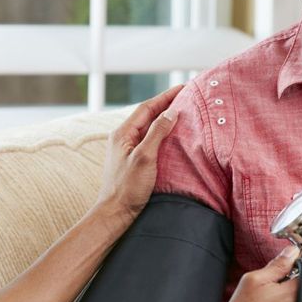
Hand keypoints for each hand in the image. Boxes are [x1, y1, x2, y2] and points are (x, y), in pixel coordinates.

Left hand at [97, 84, 182, 220]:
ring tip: (184, 110)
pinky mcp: (134, 159)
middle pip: (148, 114)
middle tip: (187, 96)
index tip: (183, 87)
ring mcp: (128, 148)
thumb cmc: (128, 187)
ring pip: (149, 127)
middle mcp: (123, 137)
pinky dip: (163, 133)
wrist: (115, 213)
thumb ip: (157, 133)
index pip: (147, 107)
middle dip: (167, 104)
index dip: (165, 96)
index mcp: (123, 133)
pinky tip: (174, 134)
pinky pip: (150, 139)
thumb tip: (171, 112)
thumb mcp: (144, 158)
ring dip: (166, 118)